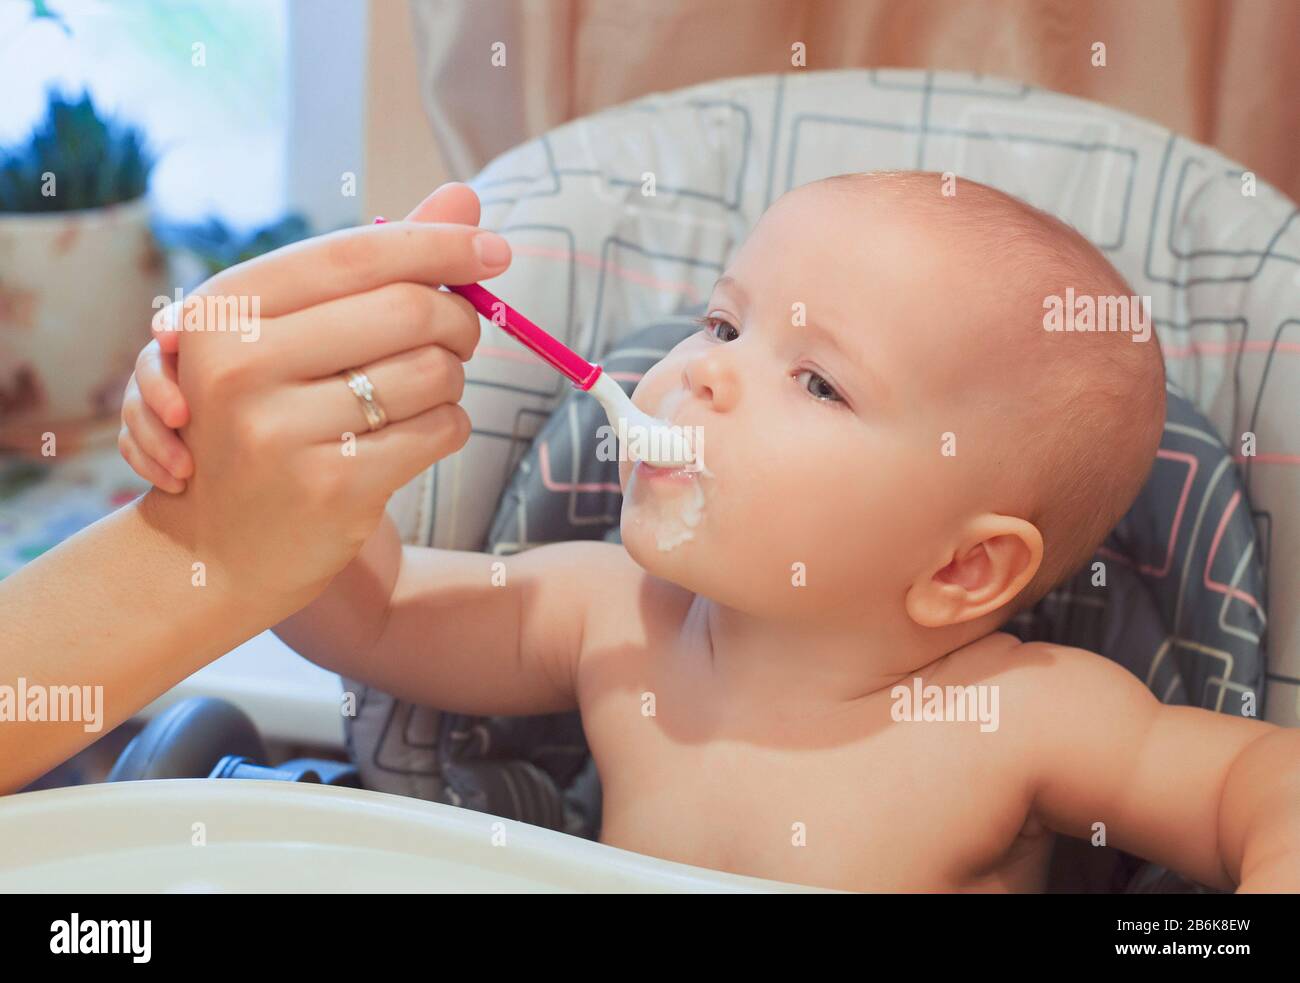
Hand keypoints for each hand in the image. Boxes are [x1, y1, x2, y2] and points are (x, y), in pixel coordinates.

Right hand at [139, 183, 507, 611]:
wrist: (217, 549)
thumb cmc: (266, 420)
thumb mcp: (291, 333)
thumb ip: (376, 265)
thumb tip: (465, 200)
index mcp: (225, 311)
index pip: (359, 253)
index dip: (440, 244)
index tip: (495, 250)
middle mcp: (241, 365)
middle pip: (410, 310)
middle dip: (460, 319)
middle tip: (461, 336)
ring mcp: (283, 430)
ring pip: (436, 373)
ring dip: (451, 379)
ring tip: (421, 392)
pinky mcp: (334, 484)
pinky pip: (441, 430)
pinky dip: (448, 426)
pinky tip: (415, 436)